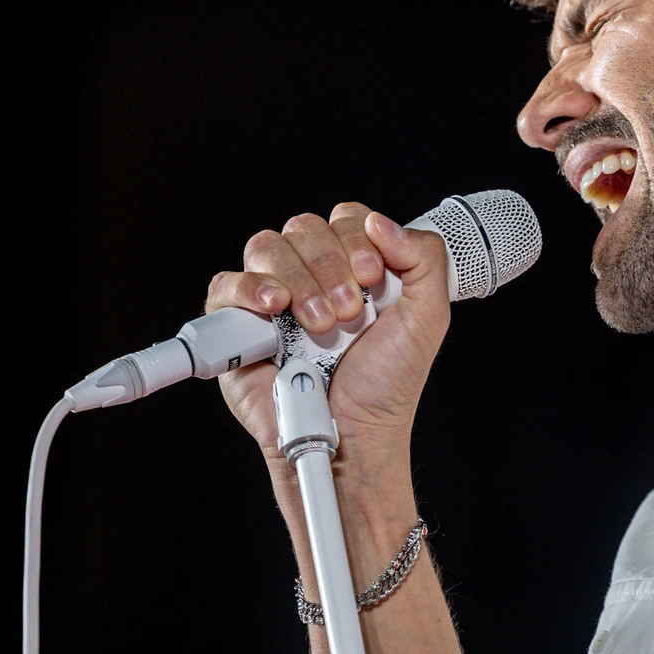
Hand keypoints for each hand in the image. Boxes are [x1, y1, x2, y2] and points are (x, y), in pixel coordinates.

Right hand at [204, 203, 450, 466]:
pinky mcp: (235, 327)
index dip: (357, 238)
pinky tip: (274, 308)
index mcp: (354, 267)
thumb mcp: (428, 317)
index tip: (372, 277)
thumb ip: (424, 258)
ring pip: (266, 247)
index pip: (345, 219)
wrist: (354, 435)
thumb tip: (380, 221)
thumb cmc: (387, 384)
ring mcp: (271, 299)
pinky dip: (249, 288)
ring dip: (298, 279)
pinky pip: (225, 285)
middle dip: (330, 265)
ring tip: (318, 323)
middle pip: (304, 227)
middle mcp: (312, 277)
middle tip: (348, 311)